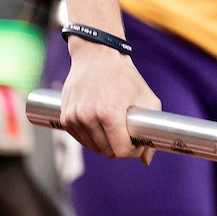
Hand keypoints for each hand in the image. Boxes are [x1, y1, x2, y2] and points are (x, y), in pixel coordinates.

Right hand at [60, 40, 160, 164]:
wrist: (97, 55)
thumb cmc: (125, 76)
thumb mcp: (146, 98)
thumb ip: (150, 129)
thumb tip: (147, 160)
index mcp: (110, 113)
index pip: (121, 151)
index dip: (132, 151)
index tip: (137, 143)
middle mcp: (89, 117)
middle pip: (107, 151)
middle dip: (120, 147)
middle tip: (126, 133)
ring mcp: (74, 118)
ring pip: (93, 147)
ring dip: (105, 142)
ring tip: (113, 125)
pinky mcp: (65, 117)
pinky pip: (81, 139)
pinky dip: (91, 136)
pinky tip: (99, 123)